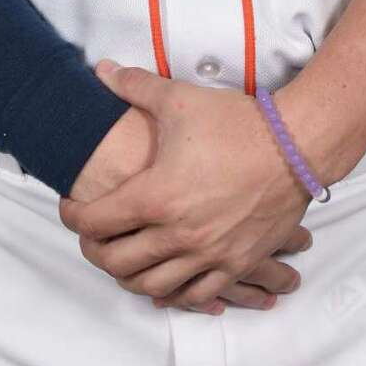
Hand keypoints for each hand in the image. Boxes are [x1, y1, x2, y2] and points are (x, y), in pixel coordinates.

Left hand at [58, 60, 311, 312]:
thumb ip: (135, 86)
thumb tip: (101, 70)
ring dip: (129, 276)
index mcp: (156, 196)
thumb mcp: (179, 99)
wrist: (295, 146)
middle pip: (117, 261)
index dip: (73, 216)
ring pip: (153, 285)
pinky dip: (173, 293)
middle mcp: (177, 234)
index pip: (96, 221)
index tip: (69, 208)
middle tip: (92, 235)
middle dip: (95, 250)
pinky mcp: (234, 263)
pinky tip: (166, 281)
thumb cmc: (236, 123)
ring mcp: (207, 254)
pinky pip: (195, 295)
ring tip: (123, 259)